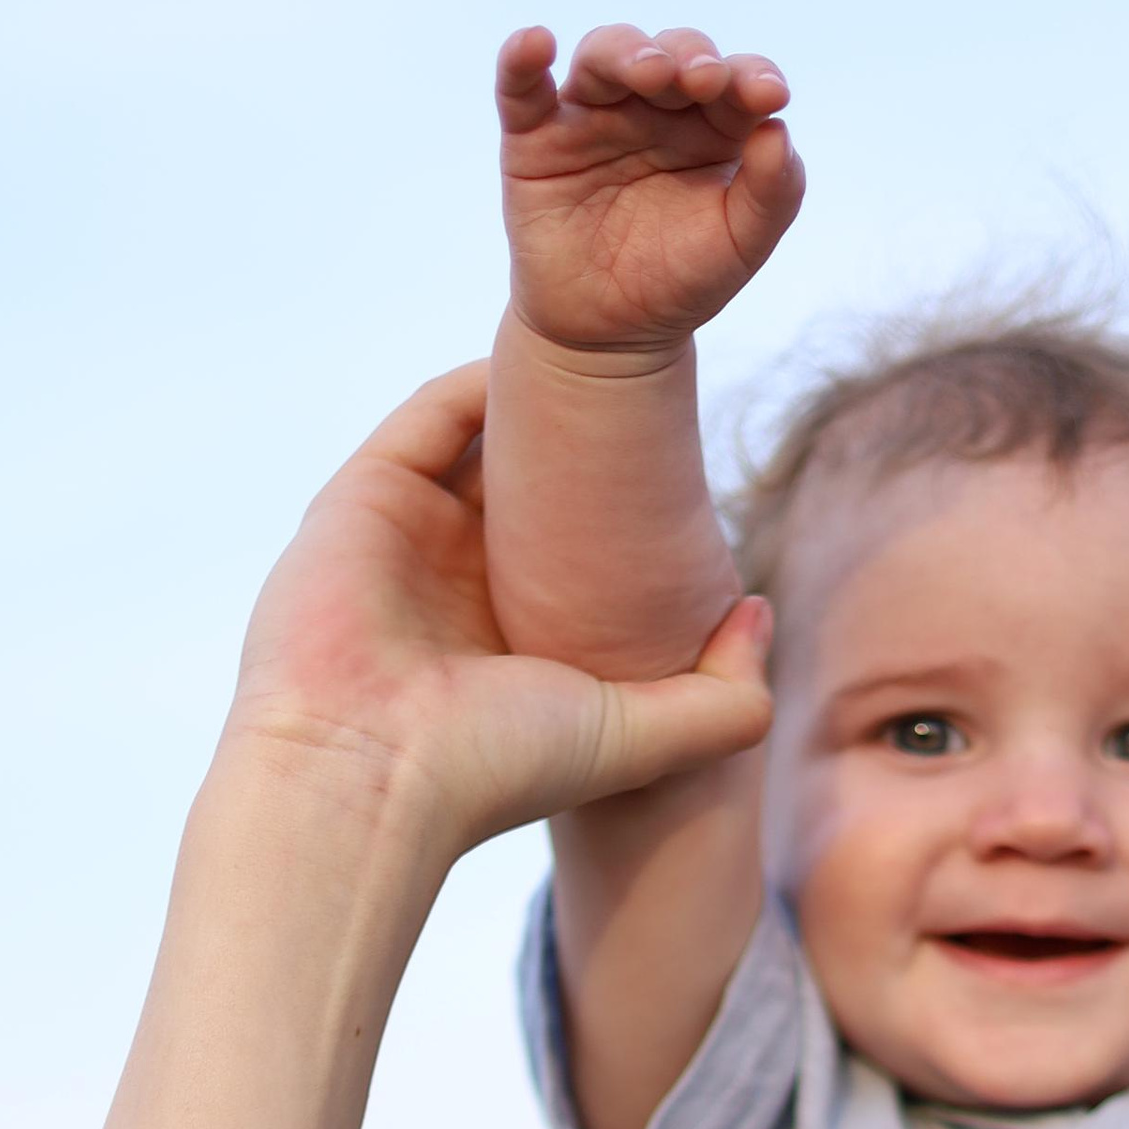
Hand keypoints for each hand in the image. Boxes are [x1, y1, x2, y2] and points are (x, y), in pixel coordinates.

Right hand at [228, 364, 771, 838]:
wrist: (366, 773)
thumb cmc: (496, 766)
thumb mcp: (637, 741)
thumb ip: (722, 700)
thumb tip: (762, 611)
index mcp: (518, 638)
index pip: (582, 549)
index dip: (632, 507)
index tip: (691, 467)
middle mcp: (462, 585)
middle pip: (535, 487)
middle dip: (588, 441)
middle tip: (654, 389)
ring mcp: (409, 536)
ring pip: (484, 443)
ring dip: (541, 400)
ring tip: (608, 355)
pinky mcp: (365, 496)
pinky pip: (431, 417)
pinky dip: (483, 382)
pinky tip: (547, 358)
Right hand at [498, 23, 804, 361]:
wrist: (611, 337)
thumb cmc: (681, 280)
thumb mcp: (742, 245)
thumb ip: (774, 192)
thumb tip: (779, 129)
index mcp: (710, 124)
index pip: (734, 81)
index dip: (751, 76)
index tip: (769, 94)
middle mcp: (652, 107)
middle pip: (671, 54)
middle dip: (690, 58)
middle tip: (706, 80)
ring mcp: (592, 116)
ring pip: (604, 57)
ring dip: (627, 53)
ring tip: (650, 73)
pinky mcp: (534, 139)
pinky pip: (521, 89)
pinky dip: (521, 59)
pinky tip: (535, 42)